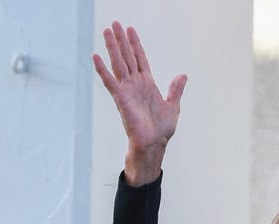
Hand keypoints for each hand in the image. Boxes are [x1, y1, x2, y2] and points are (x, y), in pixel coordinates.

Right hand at [92, 21, 187, 185]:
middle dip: (121, 40)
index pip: (139, 59)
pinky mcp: (121, 99)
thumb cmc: (161, 130)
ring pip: (118, 64)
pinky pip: (110, 81)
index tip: (130, 30)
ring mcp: (127, 90)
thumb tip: (182, 76)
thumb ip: (175, 90)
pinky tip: (96, 56)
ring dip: (112, 47)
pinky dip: (102, 69)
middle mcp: (135, 84)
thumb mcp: (173, 106)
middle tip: (114, 24)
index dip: (135, 44)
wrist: (154, 144)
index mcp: (147, 84)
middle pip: (126, 56)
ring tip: (106, 31)